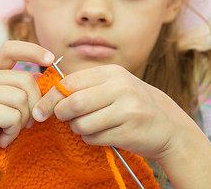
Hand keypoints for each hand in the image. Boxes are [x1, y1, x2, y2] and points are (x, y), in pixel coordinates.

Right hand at [0, 41, 54, 176]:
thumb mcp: (13, 105)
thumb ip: (25, 88)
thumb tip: (45, 76)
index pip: (9, 50)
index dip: (32, 50)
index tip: (51, 59)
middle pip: (26, 80)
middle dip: (34, 105)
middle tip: (23, 123)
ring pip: (22, 99)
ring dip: (22, 121)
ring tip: (7, 131)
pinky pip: (13, 116)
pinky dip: (13, 132)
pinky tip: (1, 139)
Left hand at [33, 64, 197, 159]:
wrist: (169, 126)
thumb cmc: (133, 104)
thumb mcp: (113, 86)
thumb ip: (86, 86)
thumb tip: (50, 95)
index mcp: (112, 72)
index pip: (70, 82)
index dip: (51, 96)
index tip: (41, 109)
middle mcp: (120, 87)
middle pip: (73, 103)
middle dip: (61, 114)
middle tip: (63, 118)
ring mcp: (127, 109)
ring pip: (81, 123)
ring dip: (78, 129)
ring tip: (90, 126)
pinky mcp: (128, 131)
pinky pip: (94, 138)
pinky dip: (91, 139)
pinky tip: (103, 134)